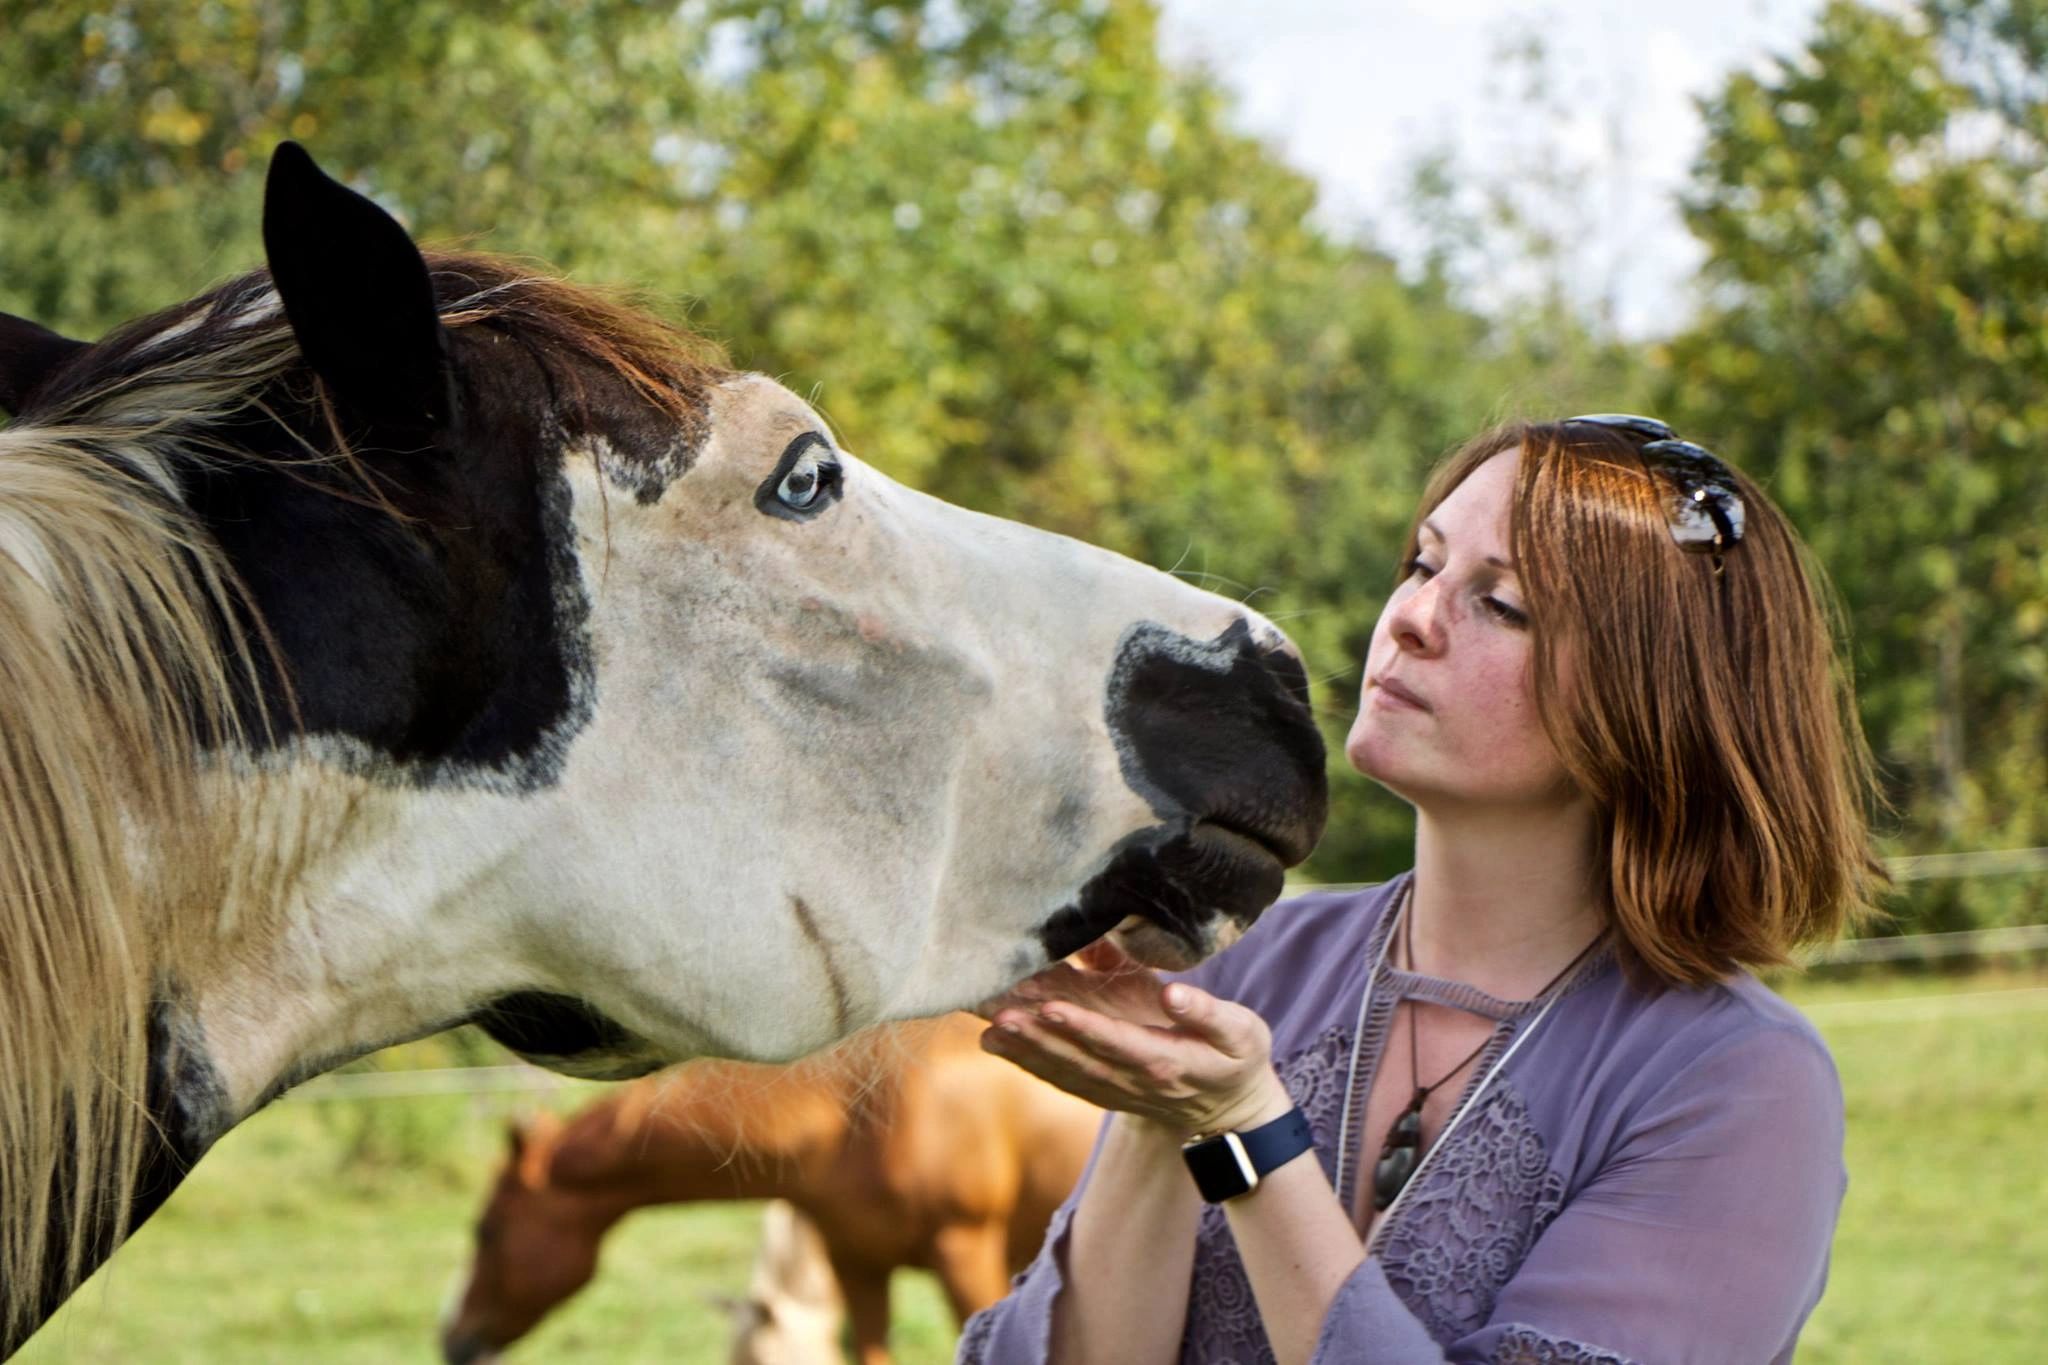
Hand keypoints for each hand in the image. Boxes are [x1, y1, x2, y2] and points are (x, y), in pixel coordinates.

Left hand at [977, 949, 1293, 1139]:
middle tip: (997, 1010)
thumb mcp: (1241, 1032)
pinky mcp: (1102, 1092)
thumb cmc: (1238, 1059)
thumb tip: (1174, 994)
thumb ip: (1208, 1013)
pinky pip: (1059, 1077)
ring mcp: (1115, 1091)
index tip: (1051, 1007)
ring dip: (1023, 1049)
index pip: (1117, 1043)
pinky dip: (1025, 1062)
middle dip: (1036, 1035)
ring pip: (1062, 1069)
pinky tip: (995, 1044)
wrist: (1231, 1113)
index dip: (1083, 1027)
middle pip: (1077, 1057)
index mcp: (1165, 1062)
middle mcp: (1133, 1081)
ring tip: (987, 1024)